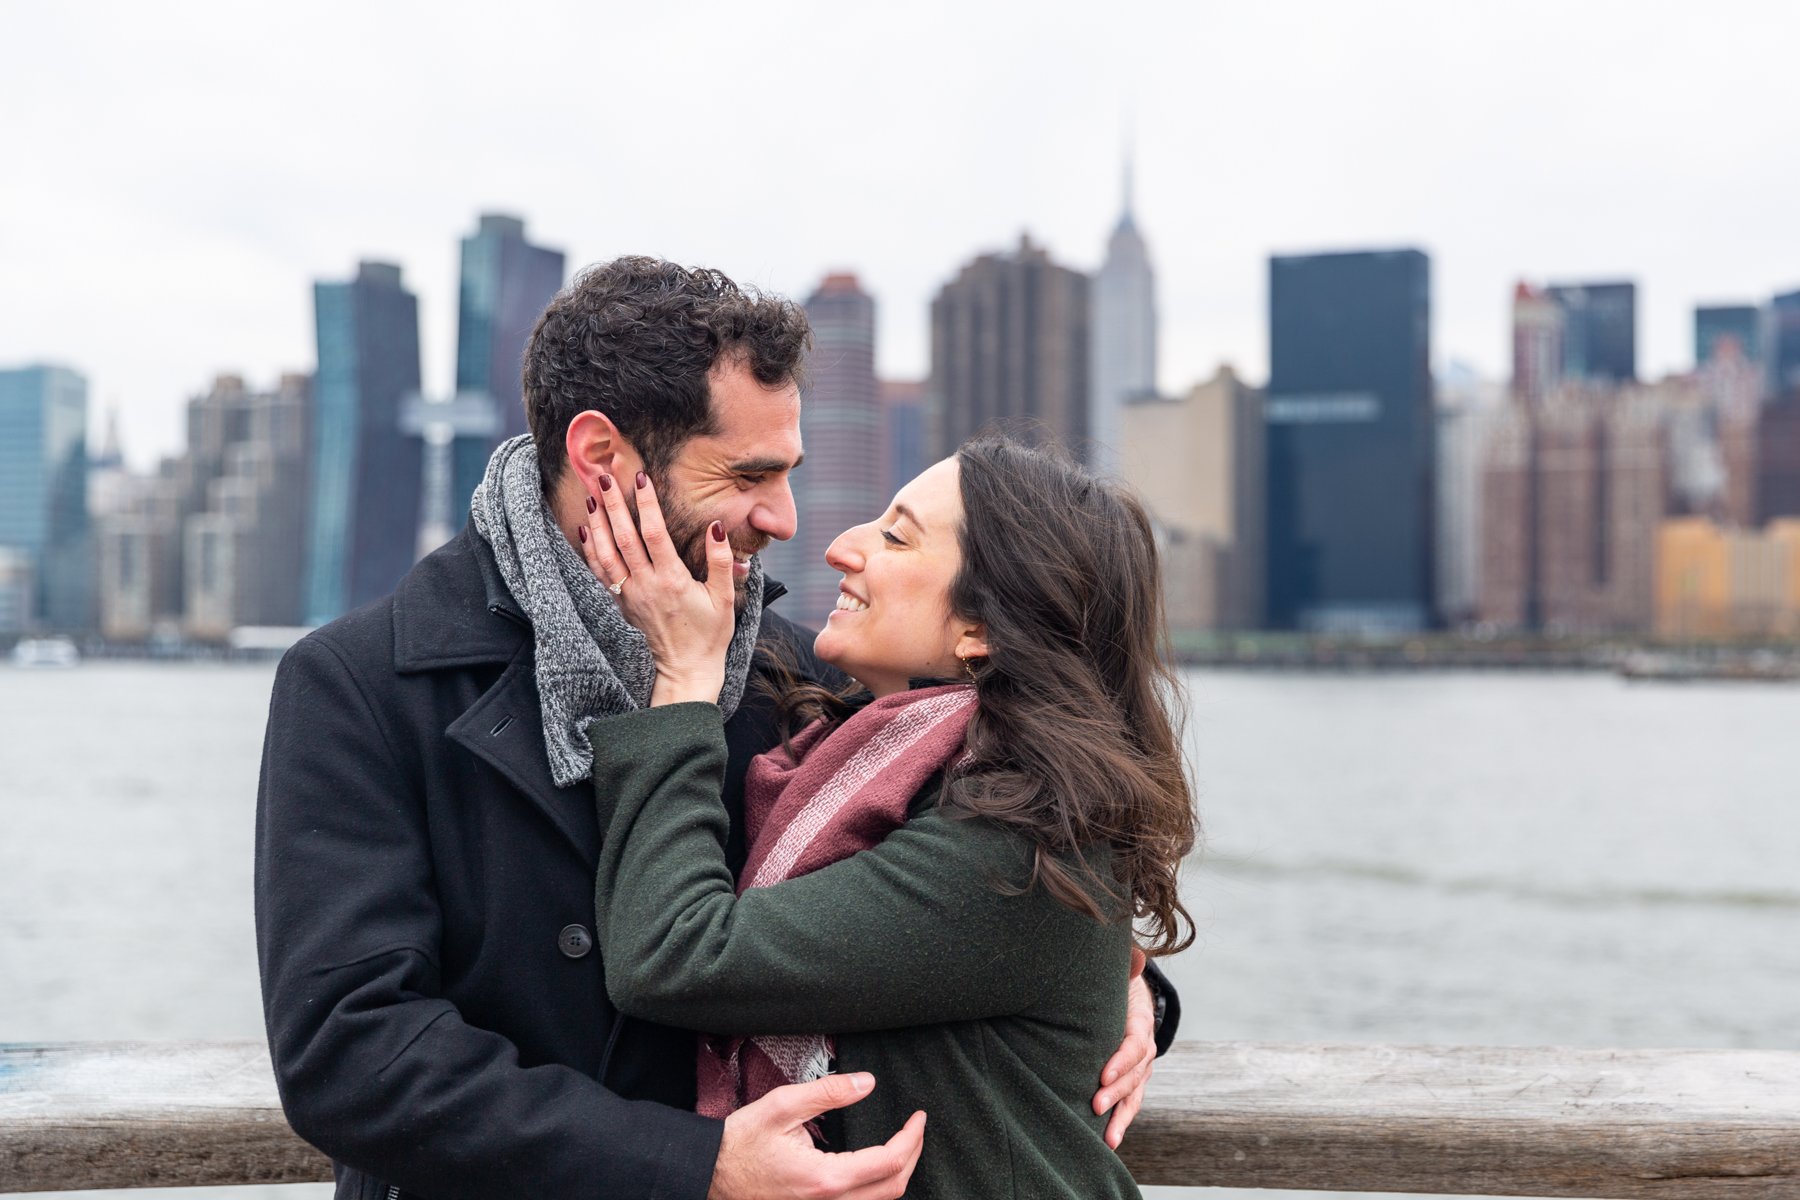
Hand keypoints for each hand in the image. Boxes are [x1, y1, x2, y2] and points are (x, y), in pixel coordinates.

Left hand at [579, 470, 735, 705]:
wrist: (684, 672)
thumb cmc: (709, 636)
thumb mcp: (724, 598)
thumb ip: (721, 561)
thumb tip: (715, 526)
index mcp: (672, 580)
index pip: (654, 533)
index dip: (646, 504)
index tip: (640, 478)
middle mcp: (645, 585)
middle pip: (623, 537)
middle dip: (613, 504)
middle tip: (604, 476)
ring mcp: (629, 596)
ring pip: (606, 553)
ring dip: (597, 522)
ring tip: (590, 496)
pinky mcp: (620, 605)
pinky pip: (600, 573)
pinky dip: (590, 550)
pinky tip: (585, 531)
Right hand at [708, 1072, 925, 1199]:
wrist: (710, 1174)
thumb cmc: (740, 1142)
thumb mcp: (782, 1106)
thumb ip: (828, 1093)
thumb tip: (867, 1083)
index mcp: (825, 1178)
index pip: (889, 1161)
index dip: (912, 1138)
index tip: (918, 1117)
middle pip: (892, 1188)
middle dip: (912, 1156)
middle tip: (916, 1129)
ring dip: (898, 1174)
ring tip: (902, 1145)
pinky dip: (877, 1188)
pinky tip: (875, 1168)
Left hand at [1092, 945, 1154, 1148]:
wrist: (1127, 997)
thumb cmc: (1115, 985)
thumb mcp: (1119, 974)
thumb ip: (1127, 966)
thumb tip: (1137, 957)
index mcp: (1140, 1022)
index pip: (1134, 1045)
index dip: (1121, 1061)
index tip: (1102, 1075)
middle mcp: (1144, 1049)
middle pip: (1134, 1075)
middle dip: (1116, 1093)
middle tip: (1095, 1105)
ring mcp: (1140, 1069)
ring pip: (1134, 1096)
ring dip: (1121, 1117)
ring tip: (1108, 1139)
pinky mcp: (1131, 1082)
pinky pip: (1130, 1104)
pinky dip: (1120, 1122)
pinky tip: (1108, 1141)